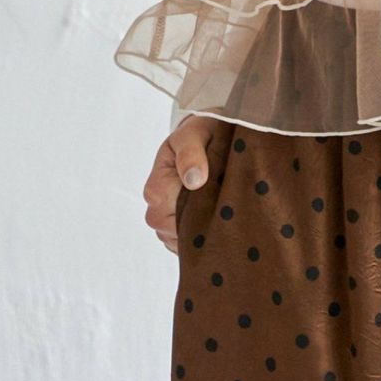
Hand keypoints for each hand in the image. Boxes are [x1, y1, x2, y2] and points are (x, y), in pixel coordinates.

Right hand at [142, 114, 218, 254]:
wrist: (211, 138)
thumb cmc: (200, 135)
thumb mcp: (195, 134)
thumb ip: (191, 153)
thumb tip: (194, 179)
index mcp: (156, 185)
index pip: (164, 210)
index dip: (190, 204)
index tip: (213, 190)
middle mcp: (157, 208)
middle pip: (170, 230)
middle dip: (198, 219)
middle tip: (224, 202)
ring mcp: (167, 223)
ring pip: (180, 241)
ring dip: (202, 228)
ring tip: (223, 207)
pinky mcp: (180, 233)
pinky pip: (189, 247)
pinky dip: (204, 238)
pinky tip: (219, 220)